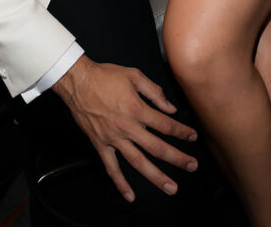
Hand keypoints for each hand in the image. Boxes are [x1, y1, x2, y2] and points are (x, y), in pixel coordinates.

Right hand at [52, 55, 197, 201]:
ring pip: (139, 162)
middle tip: (192, 166)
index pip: (166, 125)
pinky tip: (130, 195)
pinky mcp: (101, 145)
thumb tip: (170, 107)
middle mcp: (127, 127)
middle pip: (157, 147)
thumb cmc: (105, 76)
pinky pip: (112, 168)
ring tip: (171, 187)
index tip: (192, 136)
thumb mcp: (134, 75)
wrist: (78, 81)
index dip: (182, 132)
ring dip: (156, 176)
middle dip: (177, 158)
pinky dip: (120, 183)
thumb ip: (154, 91)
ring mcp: (114, 139)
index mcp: (137, 109)